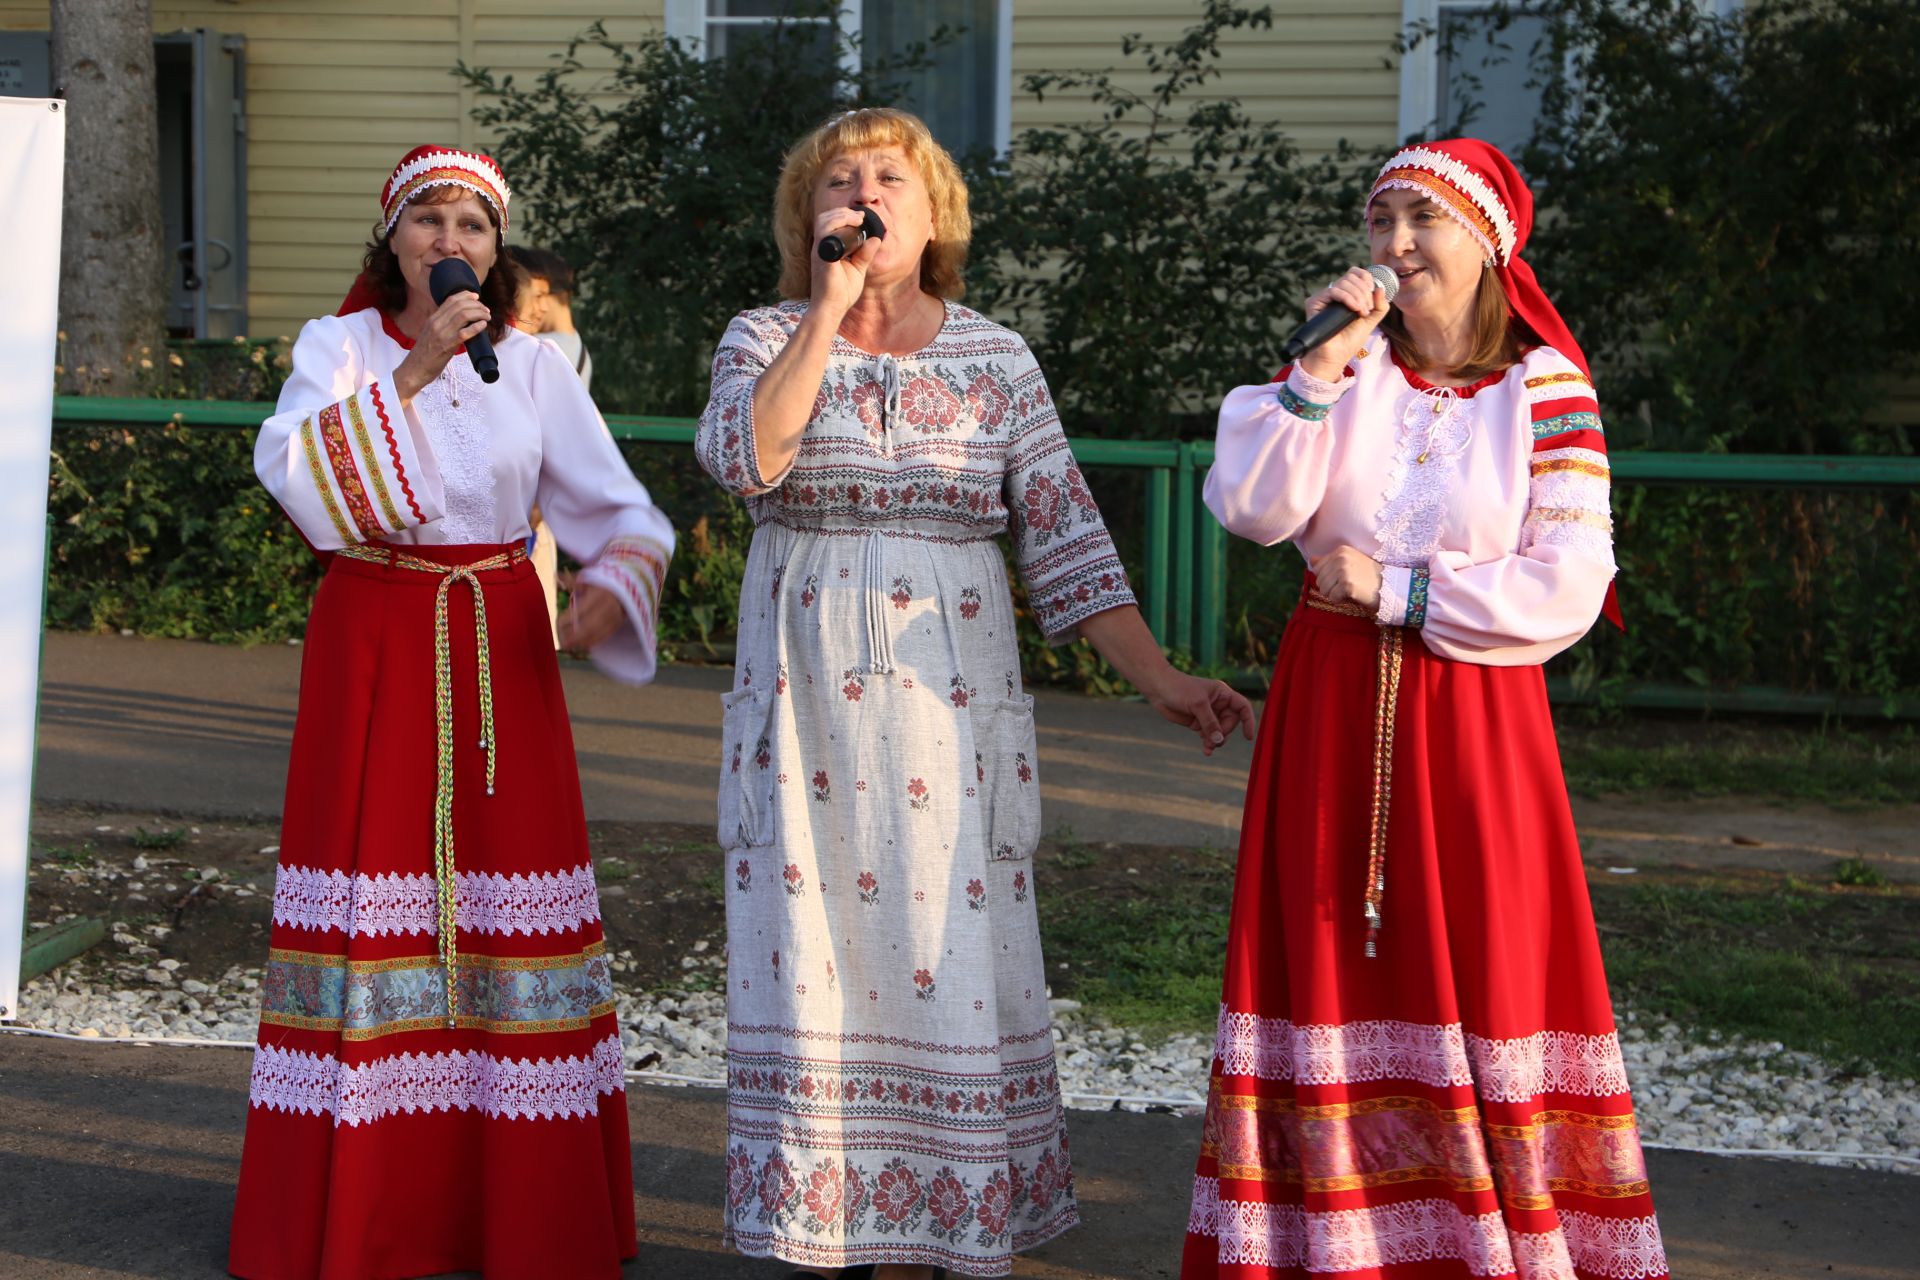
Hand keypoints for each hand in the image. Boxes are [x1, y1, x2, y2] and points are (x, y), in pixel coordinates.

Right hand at [394, 292, 491, 400]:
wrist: (415, 369)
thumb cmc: (424, 354)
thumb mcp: (430, 333)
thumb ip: (442, 325)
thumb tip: (458, 321)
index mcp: (432, 319)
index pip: (450, 300)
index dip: (465, 295)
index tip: (476, 296)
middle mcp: (437, 323)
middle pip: (459, 305)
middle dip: (476, 304)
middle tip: (485, 309)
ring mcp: (442, 333)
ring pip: (464, 315)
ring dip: (479, 313)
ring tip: (487, 316)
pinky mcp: (448, 345)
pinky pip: (465, 332)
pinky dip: (477, 326)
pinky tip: (483, 325)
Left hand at [556, 576, 622, 655]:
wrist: (627, 588)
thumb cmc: (603, 584)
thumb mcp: (589, 579)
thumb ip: (572, 581)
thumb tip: (556, 575)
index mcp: (597, 594)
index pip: (581, 608)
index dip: (570, 617)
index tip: (558, 623)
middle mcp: (606, 606)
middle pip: (590, 624)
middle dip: (575, 635)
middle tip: (563, 642)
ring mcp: (614, 616)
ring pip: (597, 632)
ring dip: (583, 641)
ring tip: (570, 646)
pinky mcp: (617, 623)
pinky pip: (605, 635)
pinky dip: (593, 642)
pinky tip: (583, 646)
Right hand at [807, 206, 883, 316]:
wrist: (831, 309)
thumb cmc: (841, 292)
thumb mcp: (858, 268)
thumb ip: (865, 253)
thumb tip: (876, 238)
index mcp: (828, 249)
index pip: (829, 224)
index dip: (844, 216)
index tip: (861, 217)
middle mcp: (822, 247)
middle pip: (825, 218)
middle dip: (843, 212)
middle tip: (860, 216)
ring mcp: (820, 251)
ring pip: (823, 221)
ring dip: (842, 215)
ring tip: (858, 218)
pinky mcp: (822, 257)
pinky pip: (825, 233)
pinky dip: (838, 224)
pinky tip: (853, 225)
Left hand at [1140, 670, 1256, 756]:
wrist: (1158, 689)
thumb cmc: (1179, 689)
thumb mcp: (1197, 705)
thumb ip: (1210, 723)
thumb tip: (1220, 740)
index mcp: (1222, 694)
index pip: (1242, 707)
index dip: (1248, 721)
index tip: (1248, 737)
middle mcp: (1218, 704)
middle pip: (1230, 723)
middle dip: (1223, 734)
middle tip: (1213, 741)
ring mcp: (1208, 714)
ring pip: (1219, 732)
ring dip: (1215, 741)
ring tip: (1208, 749)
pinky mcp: (1197, 722)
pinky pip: (1208, 735)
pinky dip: (1207, 743)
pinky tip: (1206, 751)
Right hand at [1296, 266, 1391, 383]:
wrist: (1336, 356)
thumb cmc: (1350, 340)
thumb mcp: (1371, 321)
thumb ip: (1380, 306)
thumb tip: (1380, 288)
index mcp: (1347, 293)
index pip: (1355, 273)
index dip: (1366, 279)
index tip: (1372, 294)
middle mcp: (1334, 293)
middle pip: (1351, 276)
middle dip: (1364, 292)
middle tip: (1367, 310)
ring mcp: (1324, 297)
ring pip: (1344, 282)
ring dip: (1358, 296)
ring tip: (1362, 313)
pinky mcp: (1314, 302)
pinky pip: (1333, 291)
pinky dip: (1348, 298)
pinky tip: (1354, 309)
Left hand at [1311, 545, 1383, 611]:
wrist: (1390, 586)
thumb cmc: (1369, 576)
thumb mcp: (1350, 562)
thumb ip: (1329, 561)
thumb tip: (1311, 560)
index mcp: (1341, 550)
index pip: (1317, 568)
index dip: (1328, 577)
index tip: (1344, 578)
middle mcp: (1341, 557)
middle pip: (1319, 579)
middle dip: (1331, 587)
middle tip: (1349, 586)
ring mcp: (1343, 571)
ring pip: (1323, 589)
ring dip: (1335, 594)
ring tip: (1351, 590)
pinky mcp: (1347, 585)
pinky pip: (1332, 597)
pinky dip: (1341, 600)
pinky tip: (1353, 595)